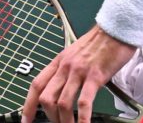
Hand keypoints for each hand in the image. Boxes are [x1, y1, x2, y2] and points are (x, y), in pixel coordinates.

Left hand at [21, 25, 136, 122]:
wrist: (116, 29)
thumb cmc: (99, 42)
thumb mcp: (75, 53)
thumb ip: (67, 69)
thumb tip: (62, 89)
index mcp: (59, 61)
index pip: (37, 85)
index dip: (28, 105)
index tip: (26, 121)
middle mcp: (65, 66)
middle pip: (46, 98)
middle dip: (49, 117)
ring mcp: (79, 72)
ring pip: (63, 103)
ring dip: (65, 121)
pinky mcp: (95, 76)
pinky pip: (84, 102)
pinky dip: (82, 118)